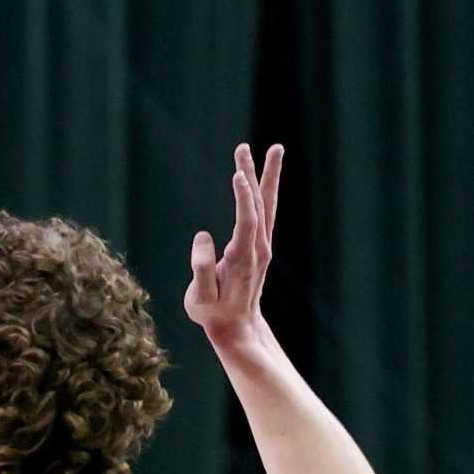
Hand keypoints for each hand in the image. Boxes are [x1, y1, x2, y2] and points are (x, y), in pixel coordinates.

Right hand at [186, 143, 282, 346]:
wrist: (237, 326)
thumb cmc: (213, 312)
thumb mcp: (200, 298)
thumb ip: (200, 269)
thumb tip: (203, 237)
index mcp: (243, 257)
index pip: (247, 220)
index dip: (243, 198)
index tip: (237, 174)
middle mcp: (259, 247)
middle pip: (260, 204)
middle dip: (252, 174)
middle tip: (244, 147)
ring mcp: (262, 246)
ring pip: (266, 205)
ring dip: (266, 176)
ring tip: (273, 150)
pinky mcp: (260, 246)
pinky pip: (265, 213)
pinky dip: (265, 192)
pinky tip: (262, 180)